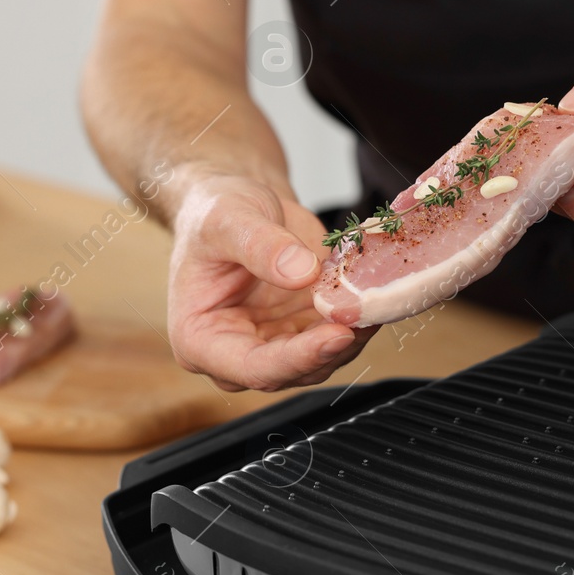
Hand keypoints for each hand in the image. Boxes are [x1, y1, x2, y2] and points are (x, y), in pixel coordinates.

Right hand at [167, 175, 372, 390]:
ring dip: (351, 333)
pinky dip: (357, 318)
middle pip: (292, 371)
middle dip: (332, 347)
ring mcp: (273, 345)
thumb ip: (260, 245)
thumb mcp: (227, 219)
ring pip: (321, 360)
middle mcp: (236, 352)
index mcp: (199, 339)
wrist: (236, 203)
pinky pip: (336, 337)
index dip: (297, 359)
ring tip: (374, 295)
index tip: (337, 334)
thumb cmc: (214, 212)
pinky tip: (373, 290)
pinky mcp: (302, 331)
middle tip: (366, 311)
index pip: (252, 367)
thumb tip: (301, 274)